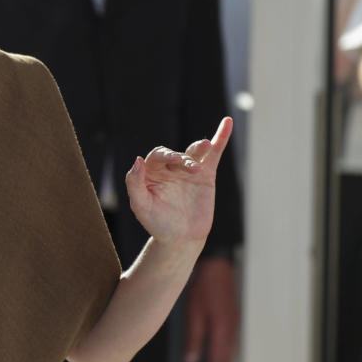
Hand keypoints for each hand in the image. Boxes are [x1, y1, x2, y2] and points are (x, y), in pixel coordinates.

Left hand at [125, 118, 231, 245]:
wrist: (180, 238)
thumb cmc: (157, 223)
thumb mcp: (141, 206)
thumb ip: (134, 184)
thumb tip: (136, 160)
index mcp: (151, 171)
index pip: (157, 156)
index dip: (165, 155)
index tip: (173, 161)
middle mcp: (169, 168)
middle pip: (176, 154)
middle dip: (183, 159)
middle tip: (192, 169)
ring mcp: (188, 170)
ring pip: (194, 152)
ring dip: (200, 147)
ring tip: (205, 146)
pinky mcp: (206, 175)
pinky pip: (213, 154)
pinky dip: (221, 138)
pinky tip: (227, 123)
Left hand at [183, 257, 238, 361]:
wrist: (217, 266)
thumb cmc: (204, 286)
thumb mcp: (193, 313)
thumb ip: (194, 339)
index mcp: (223, 333)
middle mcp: (231, 333)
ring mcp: (233, 327)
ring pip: (226, 358)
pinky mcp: (230, 322)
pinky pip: (227, 348)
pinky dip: (220, 360)